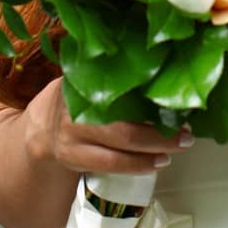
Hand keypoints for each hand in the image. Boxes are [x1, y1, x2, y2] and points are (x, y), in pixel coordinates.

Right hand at [22, 76, 193, 175]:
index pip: (117, 88)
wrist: (42, 128)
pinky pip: (110, 166)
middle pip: (123, 128)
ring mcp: (73, 138)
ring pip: (117, 151)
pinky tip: (156, 162)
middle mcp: (75, 112)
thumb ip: (112, 72)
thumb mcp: (87, 78)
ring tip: (176, 149)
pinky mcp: (74, 159)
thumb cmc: (78, 97)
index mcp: (82, 85)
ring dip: (151, 153)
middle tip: (186, 133)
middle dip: (159, 134)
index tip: (175, 97)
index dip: (148, 95)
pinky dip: (136, 166)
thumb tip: (161, 60)